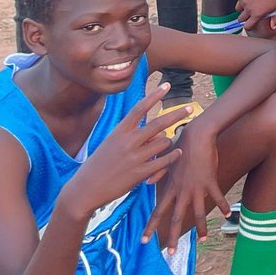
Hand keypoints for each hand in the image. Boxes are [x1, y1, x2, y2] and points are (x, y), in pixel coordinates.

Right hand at [60, 84, 186, 220]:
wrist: (85, 189)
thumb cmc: (99, 165)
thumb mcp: (111, 143)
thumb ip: (131, 135)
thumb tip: (155, 129)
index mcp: (119, 132)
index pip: (139, 108)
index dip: (154, 96)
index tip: (166, 85)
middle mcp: (127, 142)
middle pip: (159, 123)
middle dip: (177, 114)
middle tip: (190, 107)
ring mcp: (134, 158)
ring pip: (164, 142)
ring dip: (168, 142)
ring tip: (165, 146)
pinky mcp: (139, 174)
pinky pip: (164, 161)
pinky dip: (173, 156)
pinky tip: (177, 153)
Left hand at [146, 120, 227, 250]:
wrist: (197, 136)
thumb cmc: (180, 145)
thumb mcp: (165, 160)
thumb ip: (157, 173)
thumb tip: (148, 183)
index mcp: (170, 188)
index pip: (157, 211)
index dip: (150, 227)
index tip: (143, 241)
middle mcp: (182, 191)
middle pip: (176, 218)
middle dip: (173, 237)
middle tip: (170, 253)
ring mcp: (197, 188)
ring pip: (198, 212)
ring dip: (201, 228)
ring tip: (203, 241)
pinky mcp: (210, 181)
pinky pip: (217, 197)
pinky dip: (223, 206)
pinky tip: (227, 215)